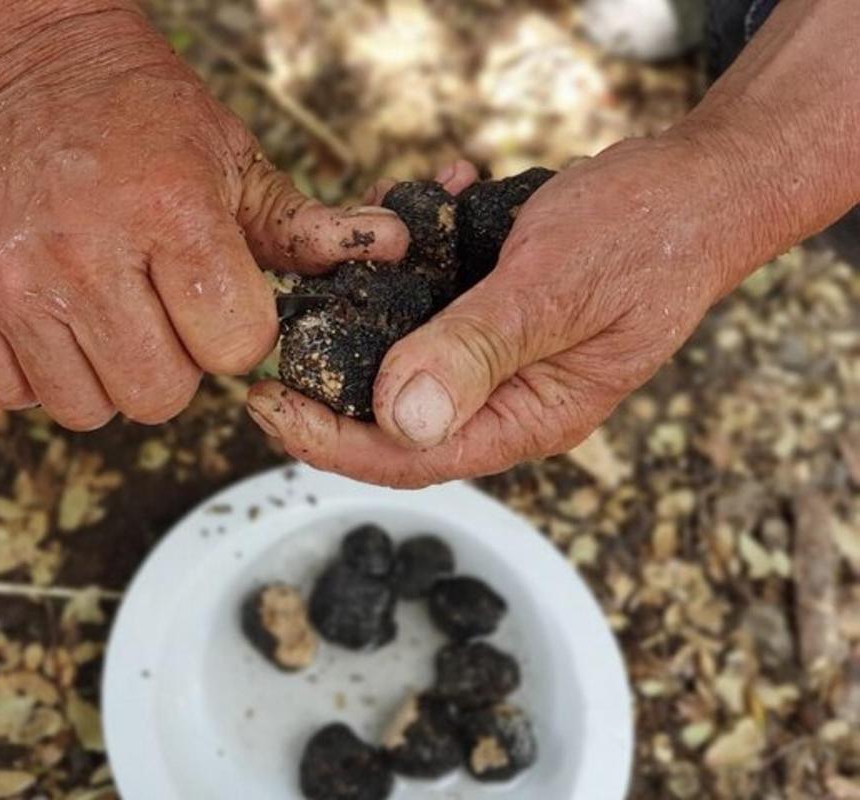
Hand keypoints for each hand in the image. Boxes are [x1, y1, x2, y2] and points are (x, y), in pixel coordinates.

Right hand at [0, 5, 407, 427]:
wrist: (39, 70)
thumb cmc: (151, 121)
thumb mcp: (237, 161)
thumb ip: (306, 227)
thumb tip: (394, 251)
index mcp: (172, 213)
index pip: (234, 347)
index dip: (236, 335)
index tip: (216, 301)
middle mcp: (88, 250)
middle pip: (160, 395)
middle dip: (175, 366)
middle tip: (159, 312)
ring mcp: (17, 278)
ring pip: (89, 408)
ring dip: (109, 378)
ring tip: (108, 317)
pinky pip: (15, 397)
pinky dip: (41, 376)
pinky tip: (57, 323)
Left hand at [247, 138, 732, 486]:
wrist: (698, 186)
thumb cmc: (649, 237)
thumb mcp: (557, 290)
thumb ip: (480, 351)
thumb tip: (401, 417)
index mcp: (530, 416)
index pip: (413, 455)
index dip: (332, 440)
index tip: (268, 407)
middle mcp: (508, 396)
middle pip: (394, 412)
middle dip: (331, 374)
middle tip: (273, 337)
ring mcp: (499, 354)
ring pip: (406, 349)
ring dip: (372, 298)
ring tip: (347, 248)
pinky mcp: (492, 309)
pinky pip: (432, 298)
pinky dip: (415, 255)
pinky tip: (426, 199)